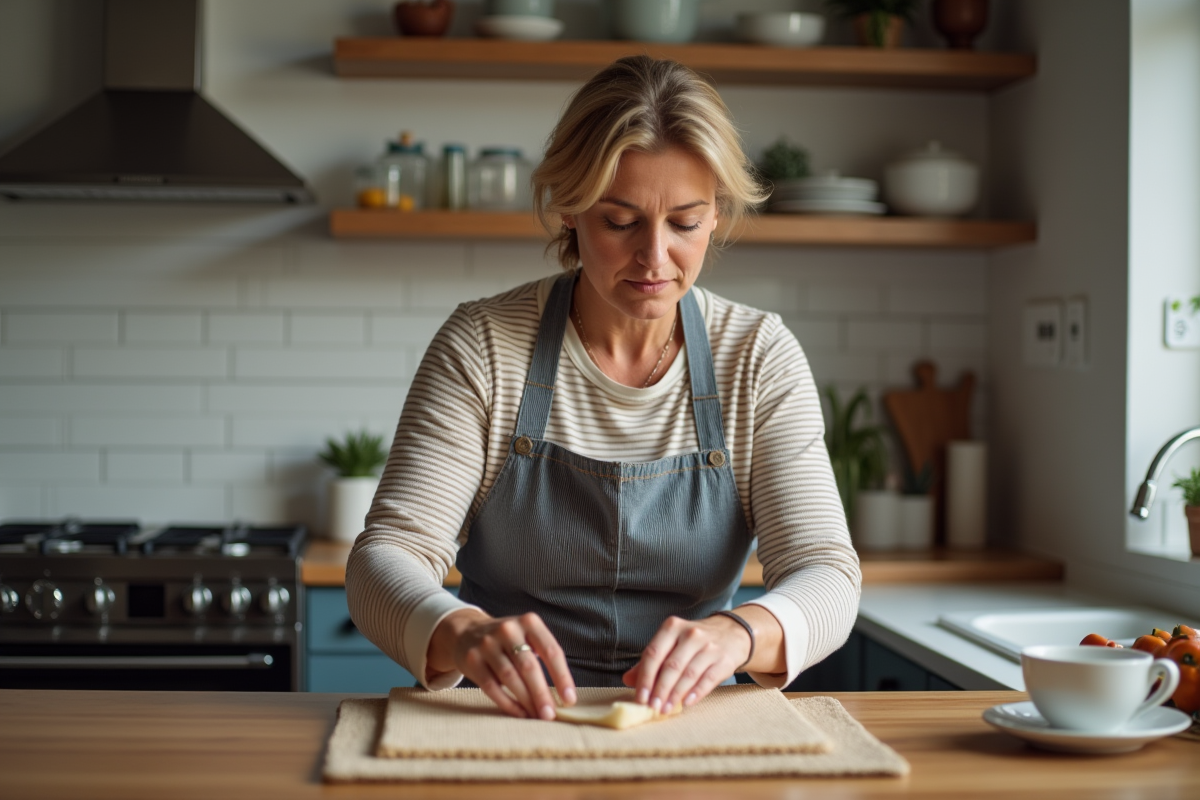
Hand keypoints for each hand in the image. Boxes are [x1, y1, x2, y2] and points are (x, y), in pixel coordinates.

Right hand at [428, 609, 576, 719]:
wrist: (466, 632)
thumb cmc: (508, 641)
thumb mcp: (527, 636)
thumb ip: (544, 657)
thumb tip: (563, 695)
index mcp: (529, 622)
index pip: (551, 651)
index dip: (562, 677)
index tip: (569, 700)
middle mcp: (508, 630)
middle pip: (529, 666)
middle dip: (542, 693)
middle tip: (551, 715)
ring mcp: (487, 644)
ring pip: (510, 677)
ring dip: (526, 701)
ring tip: (537, 716)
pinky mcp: (472, 660)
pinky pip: (491, 686)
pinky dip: (507, 703)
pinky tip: (519, 714)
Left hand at [621, 614, 751, 714]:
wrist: (731, 633)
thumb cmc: (693, 642)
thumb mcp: (671, 644)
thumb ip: (650, 662)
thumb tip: (627, 680)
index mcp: (672, 627)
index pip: (653, 653)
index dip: (645, 677)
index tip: (640, 697)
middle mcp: (691, 634)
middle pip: (671, 665)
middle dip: (659, 689)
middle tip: (652, 706)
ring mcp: (709, 646)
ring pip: (689, 674)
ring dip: (675, 694)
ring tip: (666, 709)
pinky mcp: (724, 659)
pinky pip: (708, 678)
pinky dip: (696, 692)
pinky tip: (686, 703)